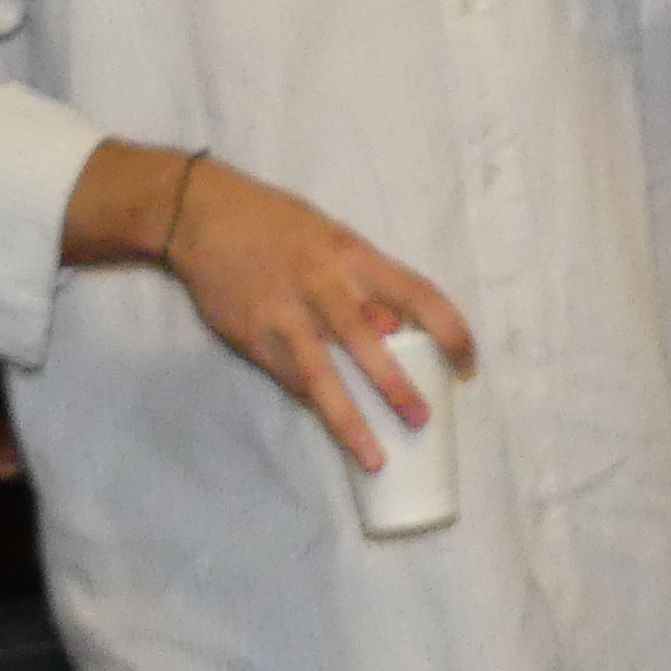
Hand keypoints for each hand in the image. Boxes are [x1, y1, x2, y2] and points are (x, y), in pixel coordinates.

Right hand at [160, 157, 477, 474]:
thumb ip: (364, 282)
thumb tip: (395, 330)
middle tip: (422, 419)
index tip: (468, 363)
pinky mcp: (253, 336)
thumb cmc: (280, 225)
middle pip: (366, 338)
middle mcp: (322, 283)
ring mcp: (284, 313)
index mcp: (353, 254)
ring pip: (321, 374)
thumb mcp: (331, 238)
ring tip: (374, 457)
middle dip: (395, 383)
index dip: (449, 329)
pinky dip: (312, 404)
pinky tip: (330, 428)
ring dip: (349, 419)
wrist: (203, 213)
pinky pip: (289, 379)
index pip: (416, 292)